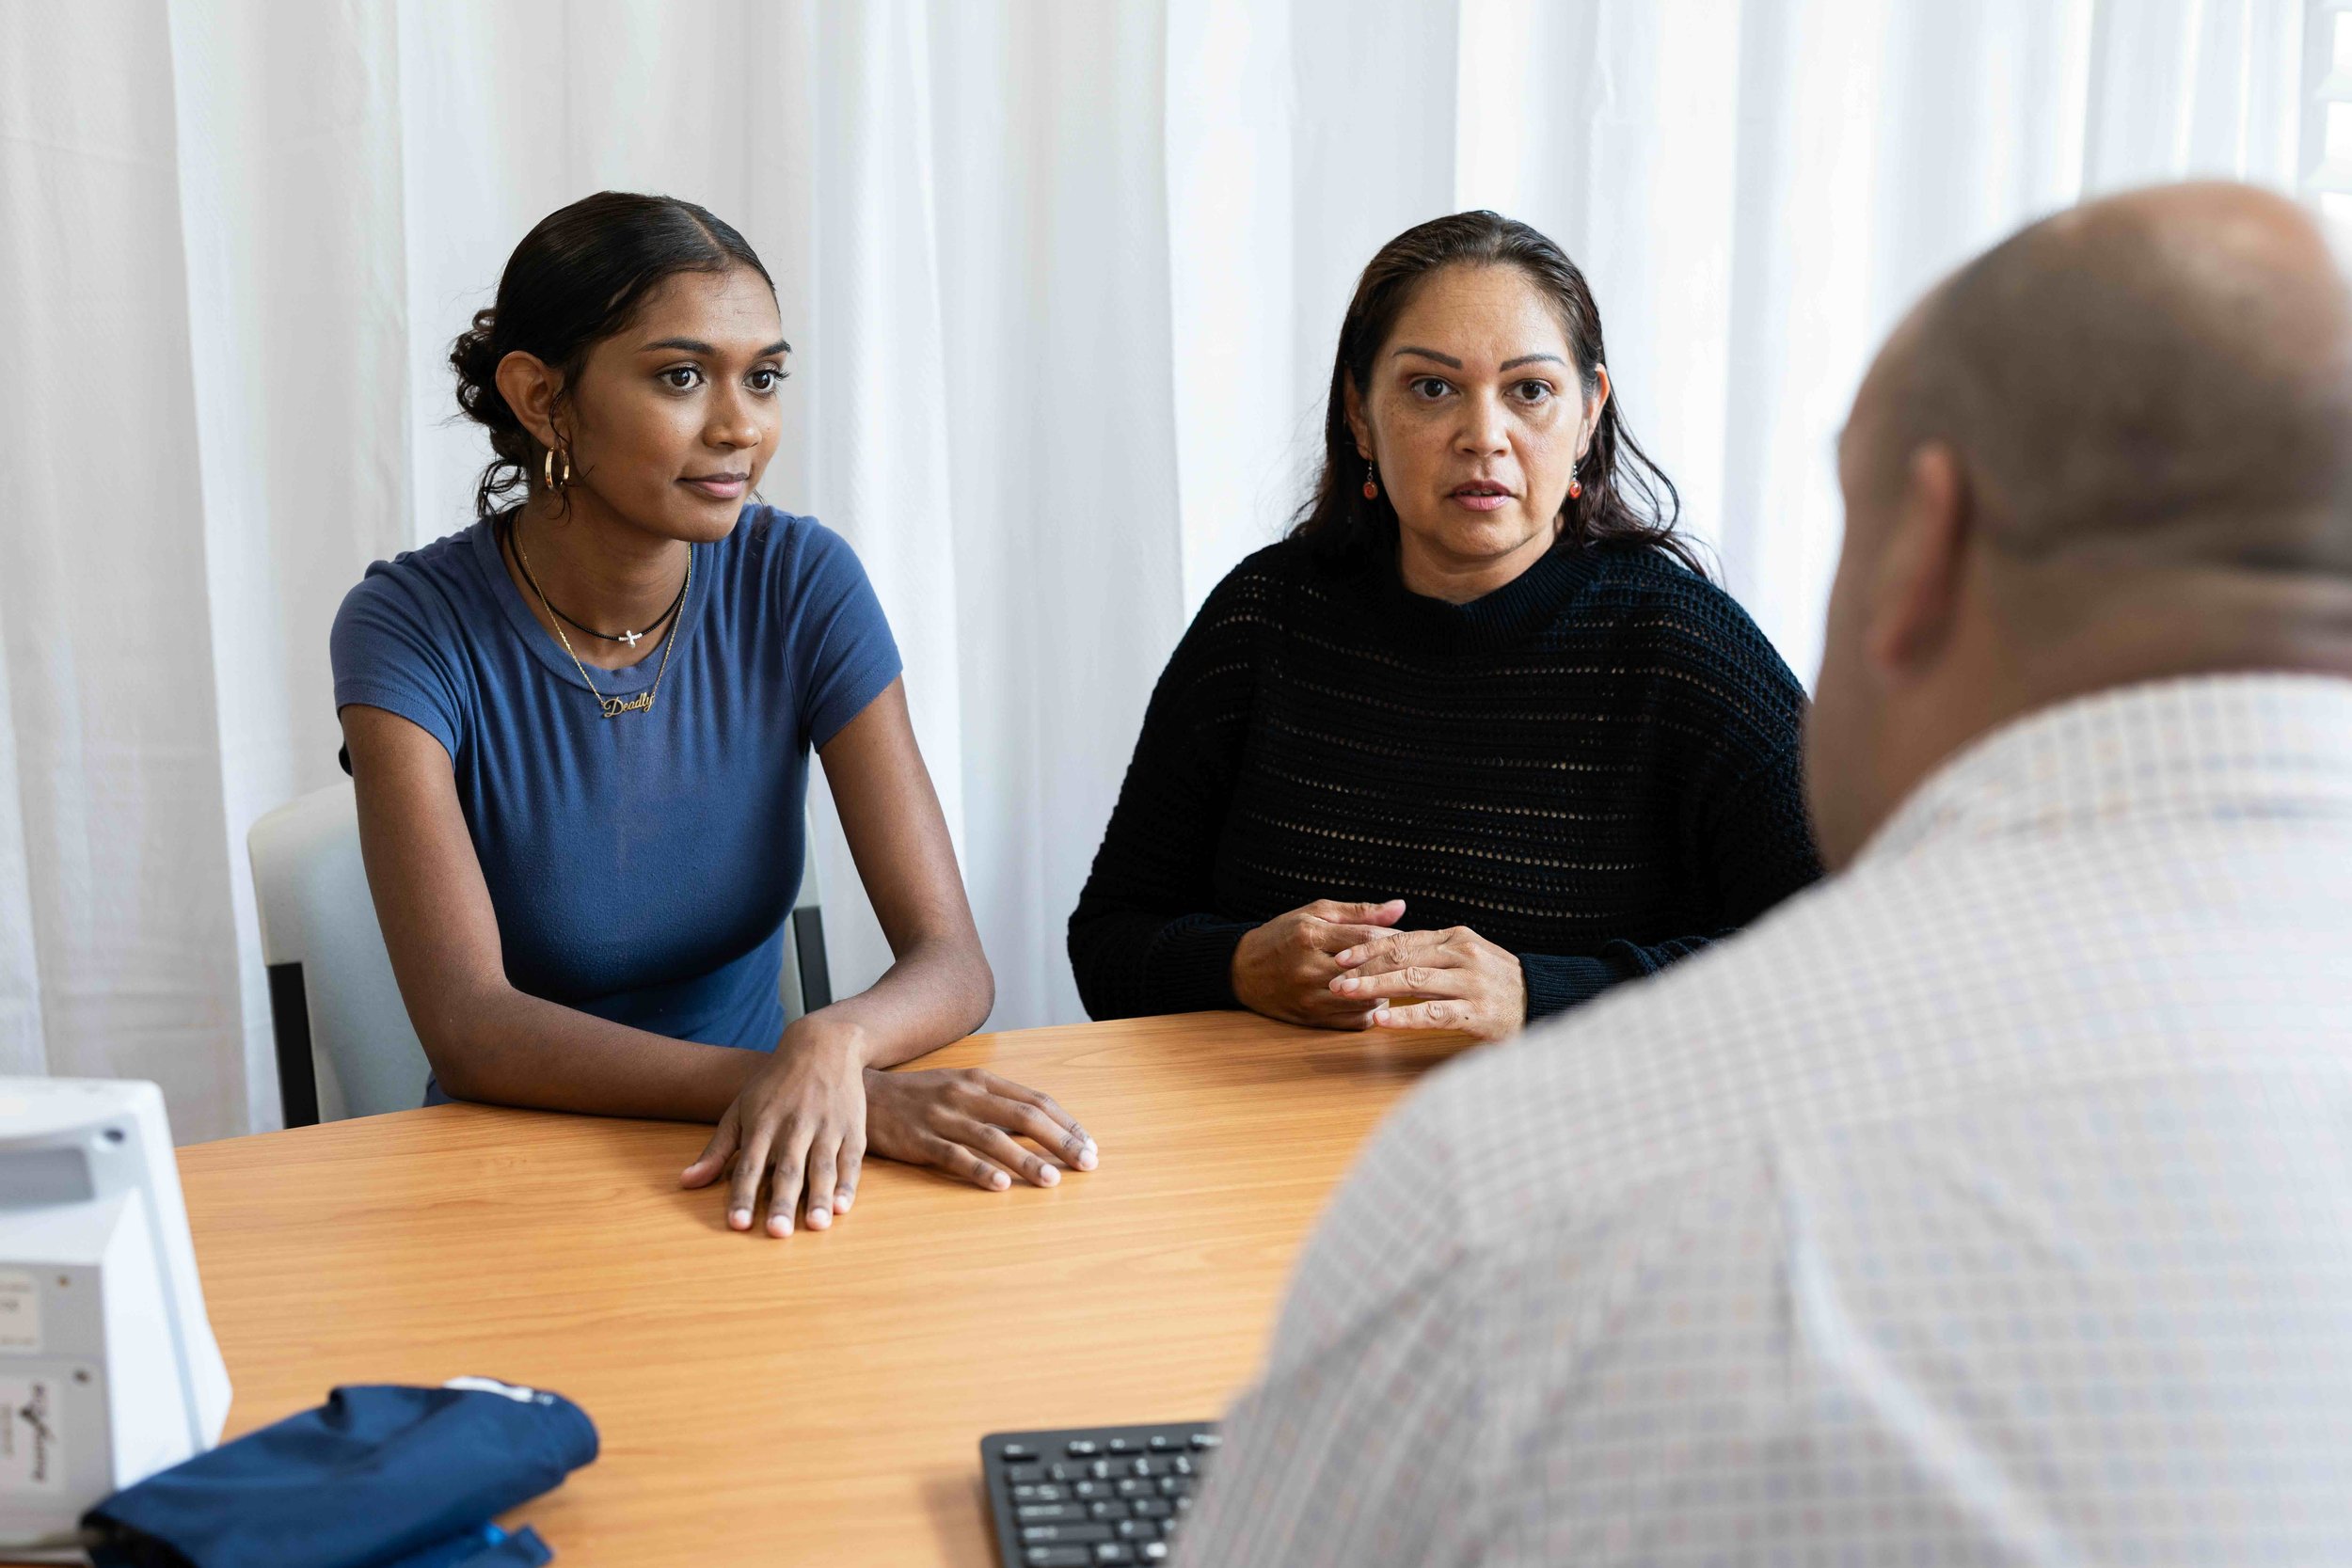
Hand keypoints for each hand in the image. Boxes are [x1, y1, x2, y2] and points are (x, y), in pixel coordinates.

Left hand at [680, 1023, 866, 1237]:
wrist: (823, 1044)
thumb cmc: (774, 1082)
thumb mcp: (740, 1108)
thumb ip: (718, 1149)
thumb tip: (686, 1182)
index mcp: (763, 1123)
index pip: (749, 1166)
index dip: (743, 1195)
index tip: (738, 1224)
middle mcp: (795, 1126)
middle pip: (787, 1170)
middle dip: (782, 1202)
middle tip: (778, 1233)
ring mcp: (826, 1126)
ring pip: (821, 1167)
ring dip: (818, 1198)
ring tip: (816, 1226)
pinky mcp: (852, 1128)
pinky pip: (850, 1161)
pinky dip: (848, 1184)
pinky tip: (842, 1207)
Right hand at [864, 1067, 1097, 1190]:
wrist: (863, 1092)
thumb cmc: (919, 1095)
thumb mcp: (961, 1087)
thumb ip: (996, 1103)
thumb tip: (1039, 1127)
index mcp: (981, 1081)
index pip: (1035, 1100)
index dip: (1065, 1123)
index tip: (1089, 1144)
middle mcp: (967, 1095)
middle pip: (1024, 1117)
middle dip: (1060, 1141)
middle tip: (1087, 1163)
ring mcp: (943, 1116)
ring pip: (993, 1138)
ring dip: (1026, 1160)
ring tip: (1052, 1180)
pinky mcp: (919, 1139)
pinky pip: (953, 1156)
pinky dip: (979, 1170)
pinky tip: (1000, 1185)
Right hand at [1230, 898, 1408, 1028]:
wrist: (1243, 970)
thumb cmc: (1284, 936)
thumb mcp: (1317, 913)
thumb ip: (1360, 912)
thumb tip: (1400, 907)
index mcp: (1311, 936)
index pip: (1366, 938)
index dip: (1394, 938)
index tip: (1408, 939)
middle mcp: (1309, 969)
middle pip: (1369, 971)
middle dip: (1396, 967)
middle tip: (1411, 964)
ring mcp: (1310, 997)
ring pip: (1366, 999)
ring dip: (1386, 990)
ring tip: (1393, 979)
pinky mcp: (1312, 1019)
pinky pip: (1355, 1021)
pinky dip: (1371, 1011)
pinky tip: (1374, 998)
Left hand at [1328, 924, 1525, 1040]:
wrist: (1545, 1004)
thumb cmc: (1500, 984)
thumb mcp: (1470, 957)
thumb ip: (1435, 954)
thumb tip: (1391, 950)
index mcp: (1457, 938)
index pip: (1404, 939)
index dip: (1369, 947)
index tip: (1341, 955)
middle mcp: (1464, 955)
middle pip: (1403, 956)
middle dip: (1364, 966)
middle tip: (1333, 976)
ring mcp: (1472, 983)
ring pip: (1413, 980)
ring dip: (1374, 987)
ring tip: (1345, 993)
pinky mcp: (1478, 1013)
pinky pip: (1434, 1013)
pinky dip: (1405, 1017)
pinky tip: (1381, 1020)